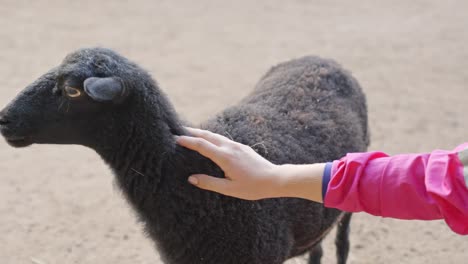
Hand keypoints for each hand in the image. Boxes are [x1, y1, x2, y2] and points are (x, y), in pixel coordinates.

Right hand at [176, 127, 324, 201]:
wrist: (275, 179)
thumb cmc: (252, 187)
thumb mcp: (229, 189)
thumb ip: (209, 183)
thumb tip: (191, 178)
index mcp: (225, 157)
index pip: (202, 145)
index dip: (188, 141)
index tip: (176, 138)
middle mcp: (230, 147)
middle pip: (208, 135)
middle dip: (192, 132)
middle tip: (178, 130)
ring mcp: (237, 146)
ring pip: (216, 136)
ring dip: (202, 133)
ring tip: (191, 132)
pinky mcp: (242, 147)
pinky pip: (223, 139)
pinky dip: (212, 137)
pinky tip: (209, 141)